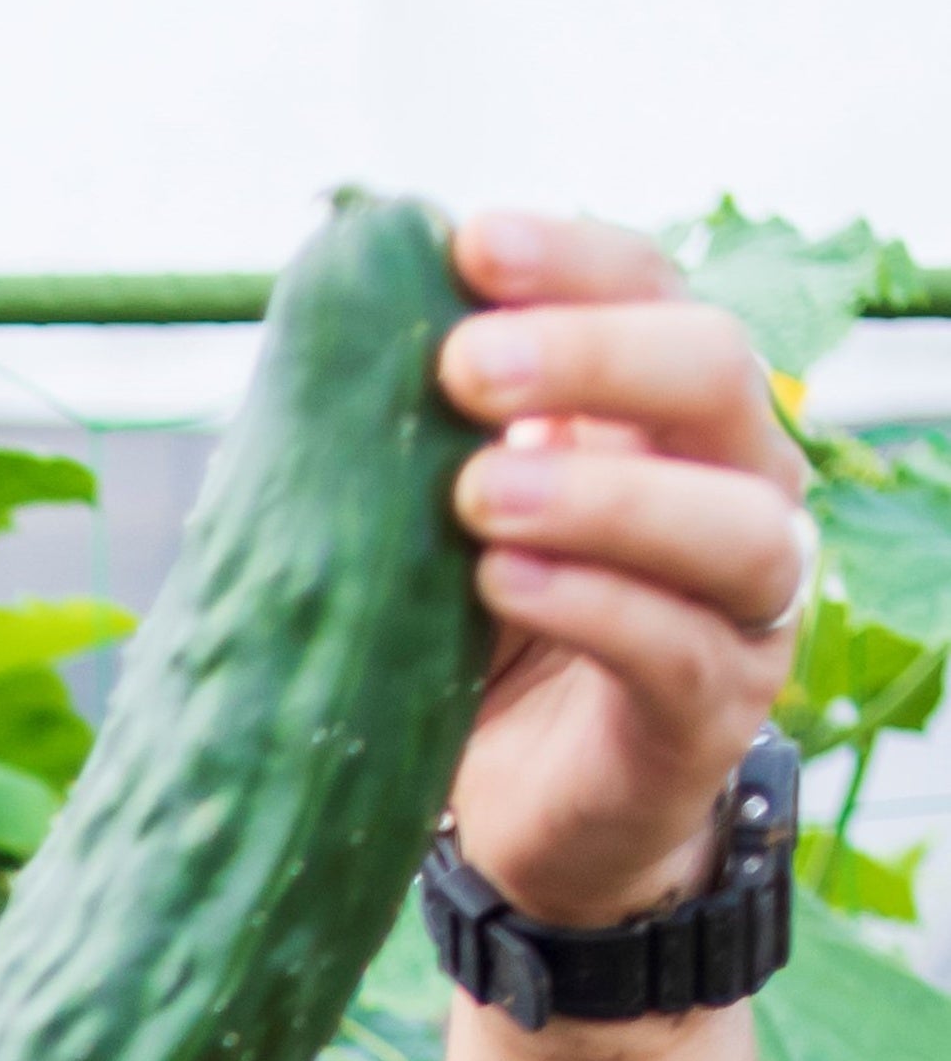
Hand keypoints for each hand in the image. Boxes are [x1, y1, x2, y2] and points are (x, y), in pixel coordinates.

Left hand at [437, 212, 813, 930]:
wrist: (521, 816)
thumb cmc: (475, 644)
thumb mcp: (431, 529)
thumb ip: (408, 439)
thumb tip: (321, 319)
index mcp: (662, 414)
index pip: (653, 292)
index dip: (571, 261)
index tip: (467, 244)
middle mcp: (732, 484)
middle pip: (713, 374)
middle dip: (588, 355)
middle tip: (462, 366)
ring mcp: (740, 601)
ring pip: (726, 517)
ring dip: (600, 492)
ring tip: (478, 494)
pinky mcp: (712, 710)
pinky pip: (677, 646)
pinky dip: (591, 606)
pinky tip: (501, 584)